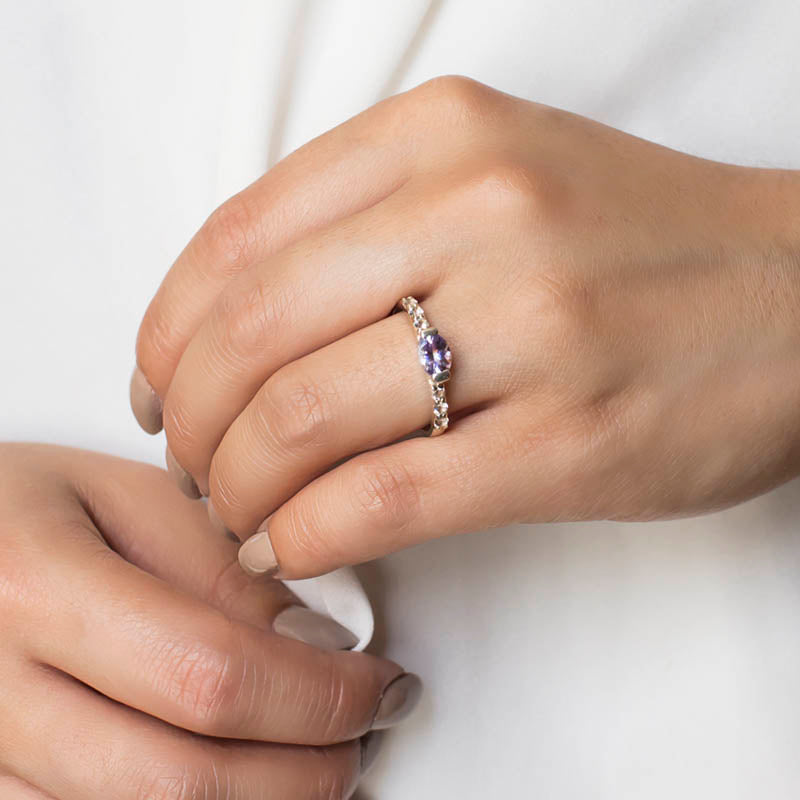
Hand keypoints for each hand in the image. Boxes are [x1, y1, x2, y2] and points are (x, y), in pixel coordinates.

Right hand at [0, 444, 418, 798]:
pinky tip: (241, 777)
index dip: (318, 698)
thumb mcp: (127, 498)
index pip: (210, 675)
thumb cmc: (23, 508)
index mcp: (32, 587)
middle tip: (361, 735)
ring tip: (311, 757)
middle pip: (183, 785)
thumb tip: (315, 646)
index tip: (378, 686)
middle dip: (306, 775)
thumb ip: (220, 572)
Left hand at [131, 76, 799, 579]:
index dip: (168, 331)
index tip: (158, 388)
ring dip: (240, 485)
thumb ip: (362, 228)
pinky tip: (289, 547)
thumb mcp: (493, 176)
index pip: (236, 239)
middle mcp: (480, 212)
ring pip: (304, 417)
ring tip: (240, 511)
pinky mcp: (572, 440)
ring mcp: (533, 326)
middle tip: (194, 465)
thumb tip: (231, 328)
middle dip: (193, 421)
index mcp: (443, 136)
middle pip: (252, 333)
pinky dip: (306, 533)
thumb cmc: (635, 243)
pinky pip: (384, 495)